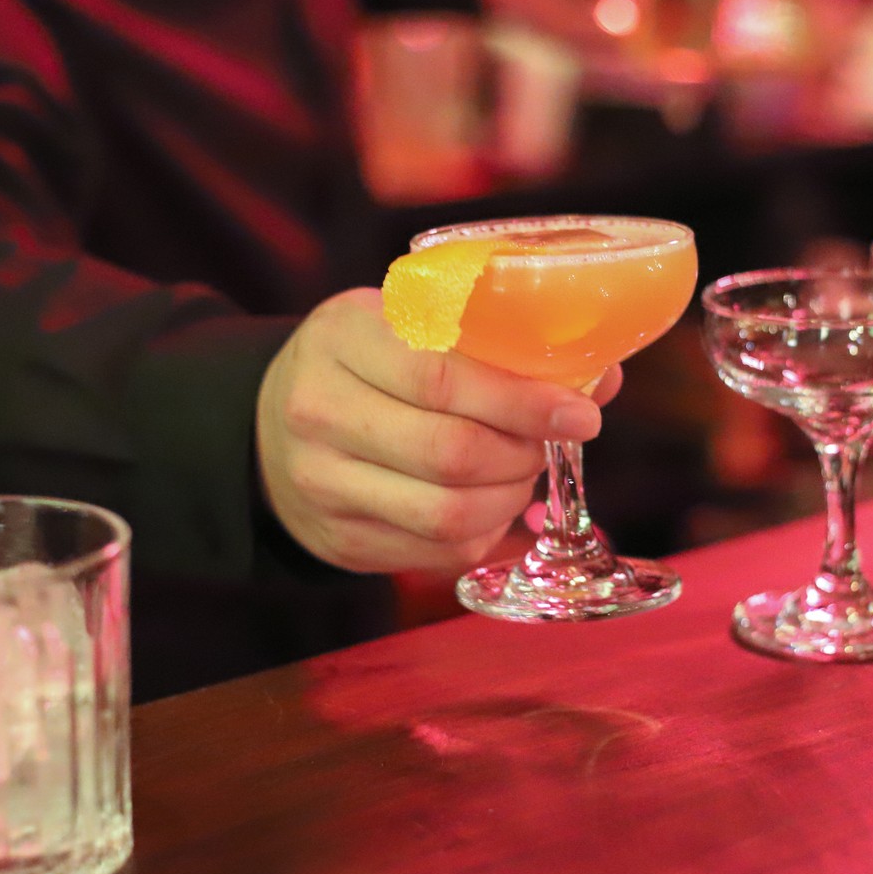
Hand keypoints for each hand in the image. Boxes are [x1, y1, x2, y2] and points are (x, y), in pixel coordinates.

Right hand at [256, 288, 620, 573]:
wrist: (269, 426)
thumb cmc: (365, 363)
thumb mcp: (409, 323)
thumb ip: (497, 342)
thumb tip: (603, 376)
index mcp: (343, 337)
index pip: (443, 378)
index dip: (522, 402)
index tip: (581, 413)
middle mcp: (320, 411)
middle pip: (452, 454)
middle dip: (524, 454)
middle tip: (553, 442)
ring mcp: (323, 483)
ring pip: (448, 514)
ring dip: (510, 498)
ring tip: (522, 472)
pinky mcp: (340, 540)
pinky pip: (437, 550)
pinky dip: (484, 530)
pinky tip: (489, 500)